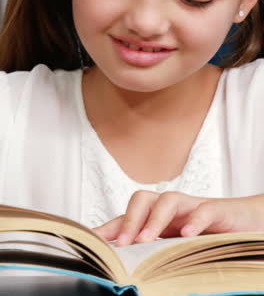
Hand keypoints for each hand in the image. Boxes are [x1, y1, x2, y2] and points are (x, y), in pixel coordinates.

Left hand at [93, 190, 263, 245]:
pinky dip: (194, 220)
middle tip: (121, 245)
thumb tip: (126, 267)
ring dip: (155, 219)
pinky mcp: (216, 210)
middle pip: (143, 199)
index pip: (129, 216)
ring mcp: (192, 206)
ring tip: (146, 240)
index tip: (92, 242)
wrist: (243, 221)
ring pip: (168, 200)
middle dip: (129, 219)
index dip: (110, 227)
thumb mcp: (176, 245)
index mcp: (158, 217)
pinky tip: (187, 234)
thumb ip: (154, 252)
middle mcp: (171, 208)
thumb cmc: (205, 236)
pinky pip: (203, 210)